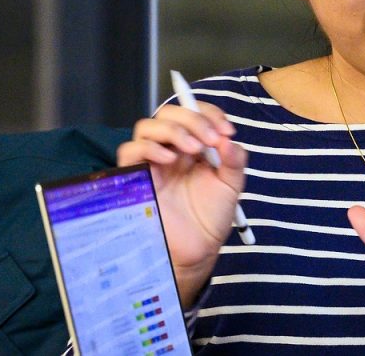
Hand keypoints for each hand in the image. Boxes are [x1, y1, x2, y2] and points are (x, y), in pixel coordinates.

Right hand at [116, 102, 246, 306]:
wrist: (196, 250)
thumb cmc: (211, 217)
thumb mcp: (231, 186)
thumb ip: (234, 160)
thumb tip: (228, 139)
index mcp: (194, 146)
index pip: (194, 113)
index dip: (209, 114)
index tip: (227, 131)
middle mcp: (171, 149)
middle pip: (169, 114)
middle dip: (193, 119)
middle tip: (211, 139)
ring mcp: (152, 162)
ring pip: (147, 127)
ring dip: (173, 130)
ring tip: (194, 148)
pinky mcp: (136, 178)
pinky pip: (130, 151)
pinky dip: (149, 148)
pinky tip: (169, 159)